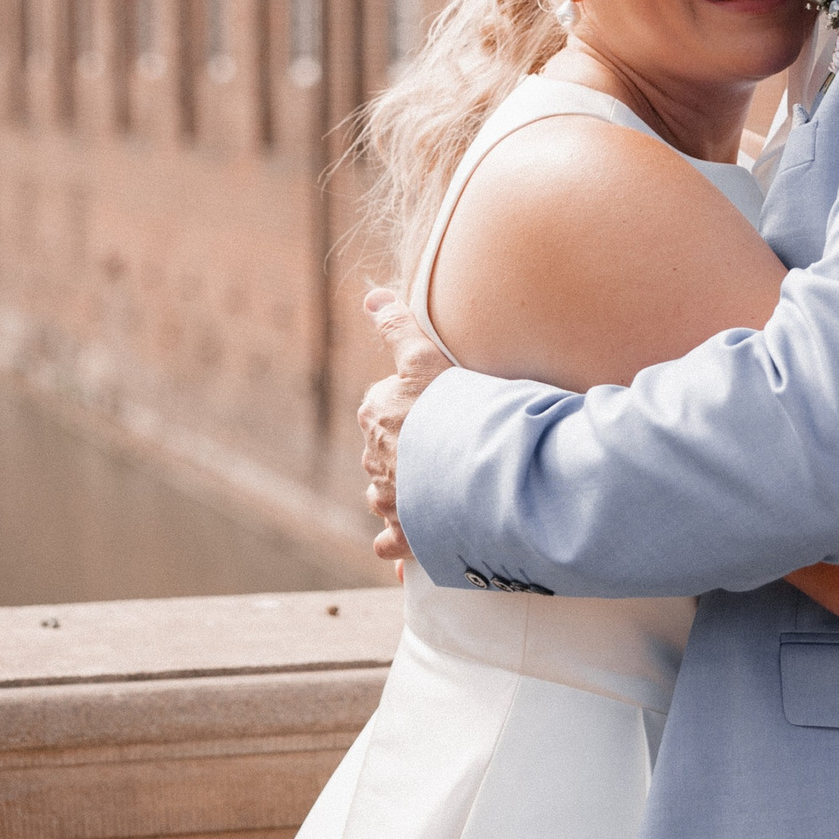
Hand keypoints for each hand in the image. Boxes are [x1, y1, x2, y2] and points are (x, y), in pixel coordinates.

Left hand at [357, 286, 453, 562]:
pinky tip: (414, 542)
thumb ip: (398, 326)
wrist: (468, 467)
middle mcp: (374, 456)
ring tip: (436, 495)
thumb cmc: (450, 406)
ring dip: (404, 496)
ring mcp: (387, 497)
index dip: (410, 409)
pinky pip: (390, 543)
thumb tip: (369, 296)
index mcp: (377, 413)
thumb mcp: (425, 356)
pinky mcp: (402, 534)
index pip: (382, 407)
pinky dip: (398, 542)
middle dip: (406, 455)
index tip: (435, 413)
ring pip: (385, 495)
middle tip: (444, 453)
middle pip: (384, 453)